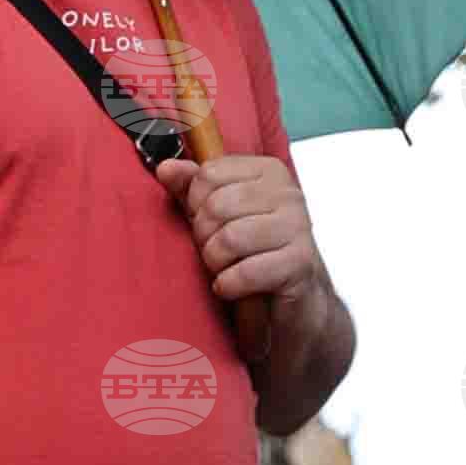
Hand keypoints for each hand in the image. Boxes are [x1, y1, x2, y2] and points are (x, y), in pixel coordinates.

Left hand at [182, 149, 320, 331]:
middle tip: (213, 251)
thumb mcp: (218, 214)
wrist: (297, 296)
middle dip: (204, 236)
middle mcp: (287, 194)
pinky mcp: (299, 264)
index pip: (209, 174)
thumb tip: (166, 168)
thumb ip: (191, 188)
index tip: (206, 221)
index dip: (195, 203)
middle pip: (217, 207)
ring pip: (230, 239)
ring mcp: (298, 227)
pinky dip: (228, 285)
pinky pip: (245, 272)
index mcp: (269, 172)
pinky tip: (231, 286)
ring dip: (215, 262)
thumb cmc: (255, 250)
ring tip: (223, 268)